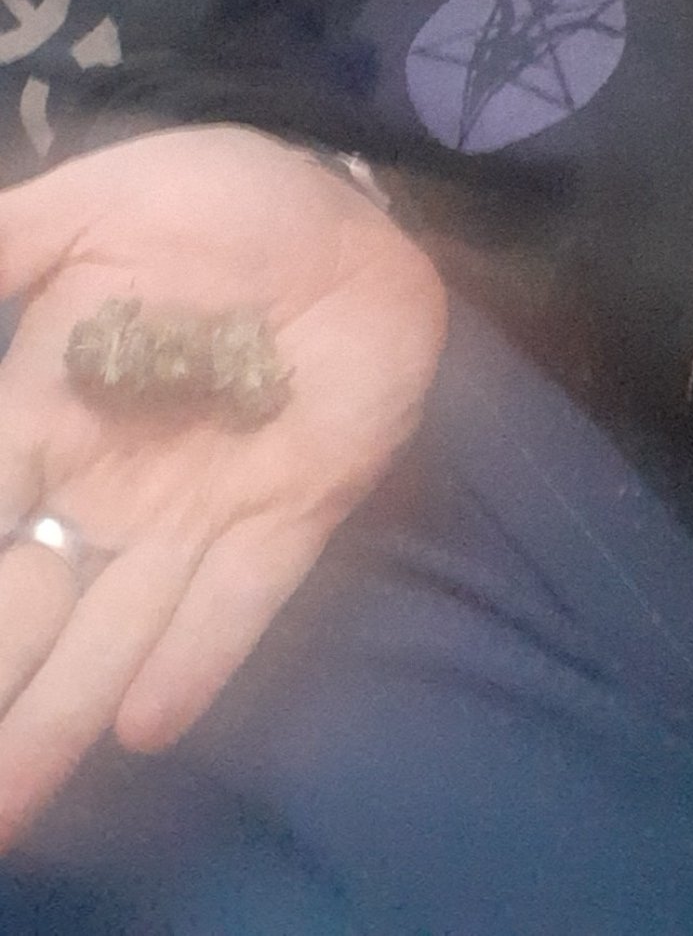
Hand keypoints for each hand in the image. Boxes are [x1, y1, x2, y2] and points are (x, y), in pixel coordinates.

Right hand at [0, 124, 446, 846]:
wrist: (349, 201)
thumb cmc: (219, 197)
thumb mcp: (98, 202)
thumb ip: (8, 243)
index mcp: (47, 410)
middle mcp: (113, 482)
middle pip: (32, 605)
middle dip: (0, 683)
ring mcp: (202, 507)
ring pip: (122, 629)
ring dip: (66, 713)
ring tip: (14, 803)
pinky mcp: (296, 509)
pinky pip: (242, 598)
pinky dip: (200, 656)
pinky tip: (147, 723)